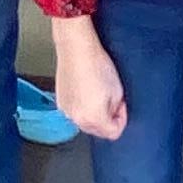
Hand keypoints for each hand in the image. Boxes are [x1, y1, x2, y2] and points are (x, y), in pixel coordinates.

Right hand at [50, 22, 127, 142]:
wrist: (77, 49)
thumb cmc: (97, 65)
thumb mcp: (117, 90)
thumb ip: (116, 109)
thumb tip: (112, 114)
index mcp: (94, 118)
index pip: (114, 132)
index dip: (121, 119)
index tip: (121, 107)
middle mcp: (78, 119)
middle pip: (98, 131)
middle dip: (107, 119)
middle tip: (112, 101)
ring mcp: (67, 111)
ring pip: (86, 122)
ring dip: (94, 114)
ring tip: (97, 94)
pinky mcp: (61, 103)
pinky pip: (75, 113)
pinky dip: (82, 107)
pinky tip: (86, 91)